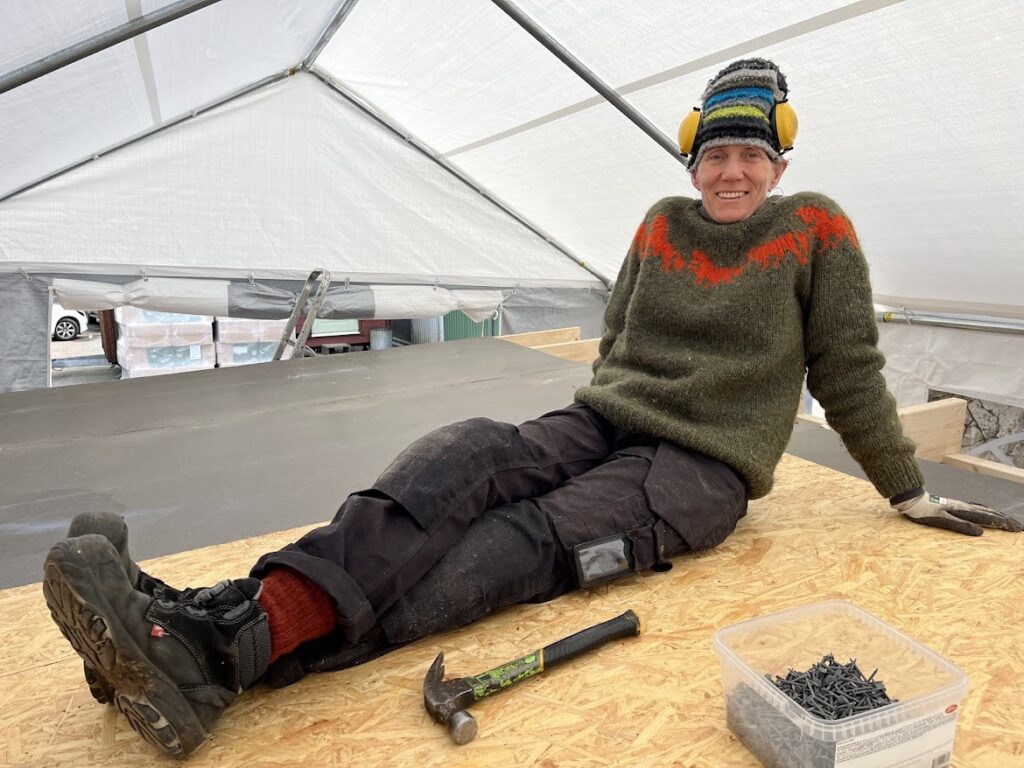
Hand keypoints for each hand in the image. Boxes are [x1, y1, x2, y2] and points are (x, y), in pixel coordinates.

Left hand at [893, 492, 1022, 535]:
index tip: (1018, 529)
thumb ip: (961, 526)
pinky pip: (976, 508)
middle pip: (990, 513)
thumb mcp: (942, 521)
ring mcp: (960, 505)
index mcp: (964, 511)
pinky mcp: (954, 505)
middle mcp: (965, 507)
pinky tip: (985, 512)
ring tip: (1007, 520)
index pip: (989, 518)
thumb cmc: (924, 512)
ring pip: (984, 510)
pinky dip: (986, 511)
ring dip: (997, 515)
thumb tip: (981, 533)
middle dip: (1005, 520)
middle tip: (1019, 527)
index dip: (1004, 523)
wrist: (912, 500)